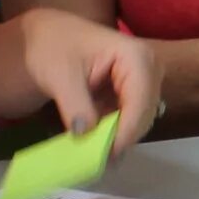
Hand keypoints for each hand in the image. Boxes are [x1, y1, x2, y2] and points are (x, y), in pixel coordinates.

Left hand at [9, 10, 161, 153]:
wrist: (48, 35)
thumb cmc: (53, 46)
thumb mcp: (58, 75)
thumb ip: (74, 105)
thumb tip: (86, 136)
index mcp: (136, 56)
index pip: (140, 102)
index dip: (125, 131)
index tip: (105, 156)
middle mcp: (150, 68)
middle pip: (144, 114)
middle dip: (121, 138)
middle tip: (95, 162)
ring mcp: (144, 81)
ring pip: (139, 121)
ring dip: (117, 139)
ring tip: (92, 156)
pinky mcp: (134, 93)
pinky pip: (129, 120)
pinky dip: (113, 133)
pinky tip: (95, 143)